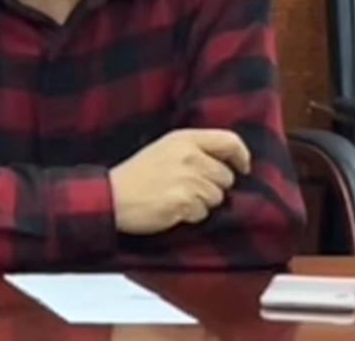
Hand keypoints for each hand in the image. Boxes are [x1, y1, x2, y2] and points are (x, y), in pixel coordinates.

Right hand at [108, 129, 250, 234]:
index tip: (243, 168)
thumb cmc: (137, 175)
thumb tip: (227, 164)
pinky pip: (203, 213)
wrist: (112, 196)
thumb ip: (195, 150)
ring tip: (177, 198)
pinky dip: (191, 216)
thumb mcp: (165, 149)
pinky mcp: (183, 201)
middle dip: (214, 187)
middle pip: (226, 176)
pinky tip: (172, 208)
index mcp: (185, 139)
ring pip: (217, 197)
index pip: (229, 141)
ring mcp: (187, 179)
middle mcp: (189, 156)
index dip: (241, 156)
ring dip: (202, 203)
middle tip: (190, 189)